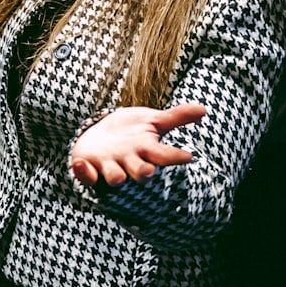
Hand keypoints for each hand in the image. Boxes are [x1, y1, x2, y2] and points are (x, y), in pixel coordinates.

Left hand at [69, 104, 206, 185]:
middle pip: (141, 172)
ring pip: (115, 177)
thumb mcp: (154, 120)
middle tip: (149, 172)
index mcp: (147, 151)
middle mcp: (130, 162)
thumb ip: (177, 116)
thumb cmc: (132, 132)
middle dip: (144, 172)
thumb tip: (204, 109)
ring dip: (115, 175)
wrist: (100, 138)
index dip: (176, 157)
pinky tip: (81, 164)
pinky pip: (86, 175)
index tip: (188, 156)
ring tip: (118, 177)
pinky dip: (83, 172)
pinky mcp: (89, 168)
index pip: (165, 155)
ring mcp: (110, 166)